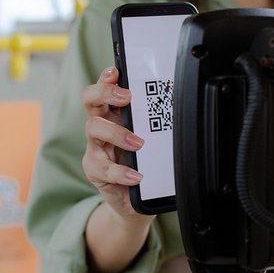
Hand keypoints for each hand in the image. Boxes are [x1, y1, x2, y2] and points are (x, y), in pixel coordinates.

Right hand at [81, 67, 153, 223]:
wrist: (137, 200)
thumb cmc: (147, 163)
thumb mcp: (154, 139)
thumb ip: (158, 123)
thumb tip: (183, 106)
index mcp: (115, 113)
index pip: (104, 88)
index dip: (106, 78)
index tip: (116, 72)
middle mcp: (101, 125)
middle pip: (90, 100)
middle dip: (105, 93)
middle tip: (126, 98)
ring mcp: (95, 147)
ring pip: (93, 128)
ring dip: (117, 133)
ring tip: (138, 144)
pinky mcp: (95, 170)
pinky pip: (102, 167)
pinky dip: (121, 171)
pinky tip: (136, 176)